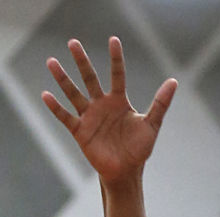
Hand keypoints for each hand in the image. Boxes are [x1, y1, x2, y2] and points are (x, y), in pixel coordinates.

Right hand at [42, 36, 175, 184]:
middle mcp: (101, 105)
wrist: (125, 172)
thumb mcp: (152, 125)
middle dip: (82, 61)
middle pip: (90, 78)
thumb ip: (160, 103)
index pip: (117, 74)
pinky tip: (45, 94)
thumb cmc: (139, 149)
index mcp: (118, 101)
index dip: (115, 58)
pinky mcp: (80, 132)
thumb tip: (174, 81)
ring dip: (62, 79)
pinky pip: (65, 117)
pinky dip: (55, 108)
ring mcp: (89, 117)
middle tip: (72, 42)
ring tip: (51, 61)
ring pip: (74, 93)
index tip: (113, 40)